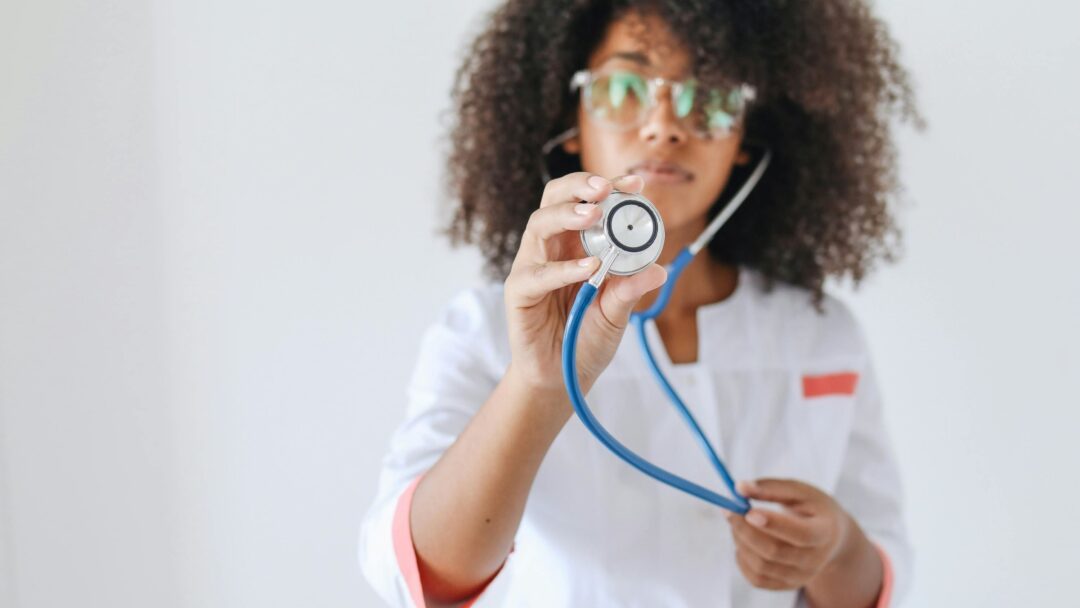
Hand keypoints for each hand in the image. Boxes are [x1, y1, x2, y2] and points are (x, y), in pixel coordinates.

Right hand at [502, 172, 666, 405]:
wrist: (561, 377)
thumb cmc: (585, 338)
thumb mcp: (617, 312)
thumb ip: (631, 290)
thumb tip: (659, 270)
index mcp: (576, 244)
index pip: (587, 201)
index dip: (609, 187)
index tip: (636, 184)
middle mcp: (551, 248)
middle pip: (554, 199)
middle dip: (579, 186)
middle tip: (605, 189)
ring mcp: (532, 267)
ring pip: (539, 224)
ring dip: (567, 214)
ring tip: (594, 214)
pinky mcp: (519, 292)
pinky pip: (536, 274)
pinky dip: (563, 268)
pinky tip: (588, 268)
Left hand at [725, 479, 854, 590]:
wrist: (830, 538)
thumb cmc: (812, 509)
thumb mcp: (799, 491)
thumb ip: (771, 488)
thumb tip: (739, 488)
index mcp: (824, 532)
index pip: (801, 534)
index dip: (773, 524)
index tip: (749, 512)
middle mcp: (815, 560)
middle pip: (774, 552)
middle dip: (745, 530)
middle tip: (729, 510)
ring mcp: (801, 577)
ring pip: (761, 566)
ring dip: (740, 541)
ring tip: (738, 522)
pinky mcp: (786, 585)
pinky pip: (756, 579)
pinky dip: (742, 558)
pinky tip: (744, 541)